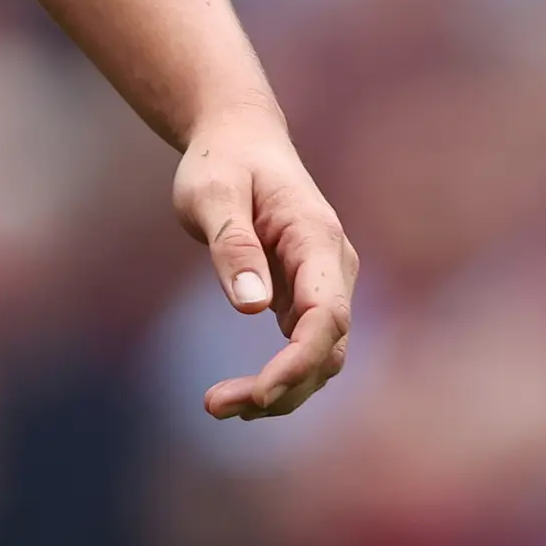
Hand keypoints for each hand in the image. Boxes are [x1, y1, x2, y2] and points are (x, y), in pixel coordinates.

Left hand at [173, 111, 355, 419]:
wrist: (240, 140)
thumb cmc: (223, 163)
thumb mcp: (213, 193)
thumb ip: (233, 245)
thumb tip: (253, 307)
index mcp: (316, 238)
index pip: (327, 316)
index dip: (300, 361)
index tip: (260, 392)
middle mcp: (332, 266)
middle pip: (328, 347)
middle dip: (283, 387)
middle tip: (215, 405)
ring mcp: (324, 283)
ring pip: (321, 357)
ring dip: (281, 391)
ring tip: (218, 405)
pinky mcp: (306, 296)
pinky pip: (305, 349)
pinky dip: (279, 378)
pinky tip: (239, 395)